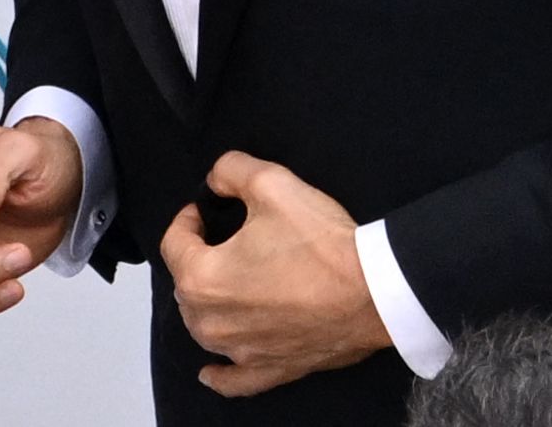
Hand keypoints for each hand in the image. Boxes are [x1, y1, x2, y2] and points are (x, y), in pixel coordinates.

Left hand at [160, 153, 389, 394]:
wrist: (376, 291)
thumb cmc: (321, 242)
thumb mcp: (270, 183)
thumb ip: (230, 170)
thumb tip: (215, 180)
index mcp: (202, 278)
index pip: (175, 244)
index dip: (187, 220)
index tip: (205, 209)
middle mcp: (213, 322)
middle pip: (187, 287)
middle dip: (197, 260)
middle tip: (222, 242)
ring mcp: (242, 351)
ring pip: (204, 330)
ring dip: (206, 308)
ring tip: (222, 287)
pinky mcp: (273, 370)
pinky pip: (235, 380)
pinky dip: (221, 375)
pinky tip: (210, 372)